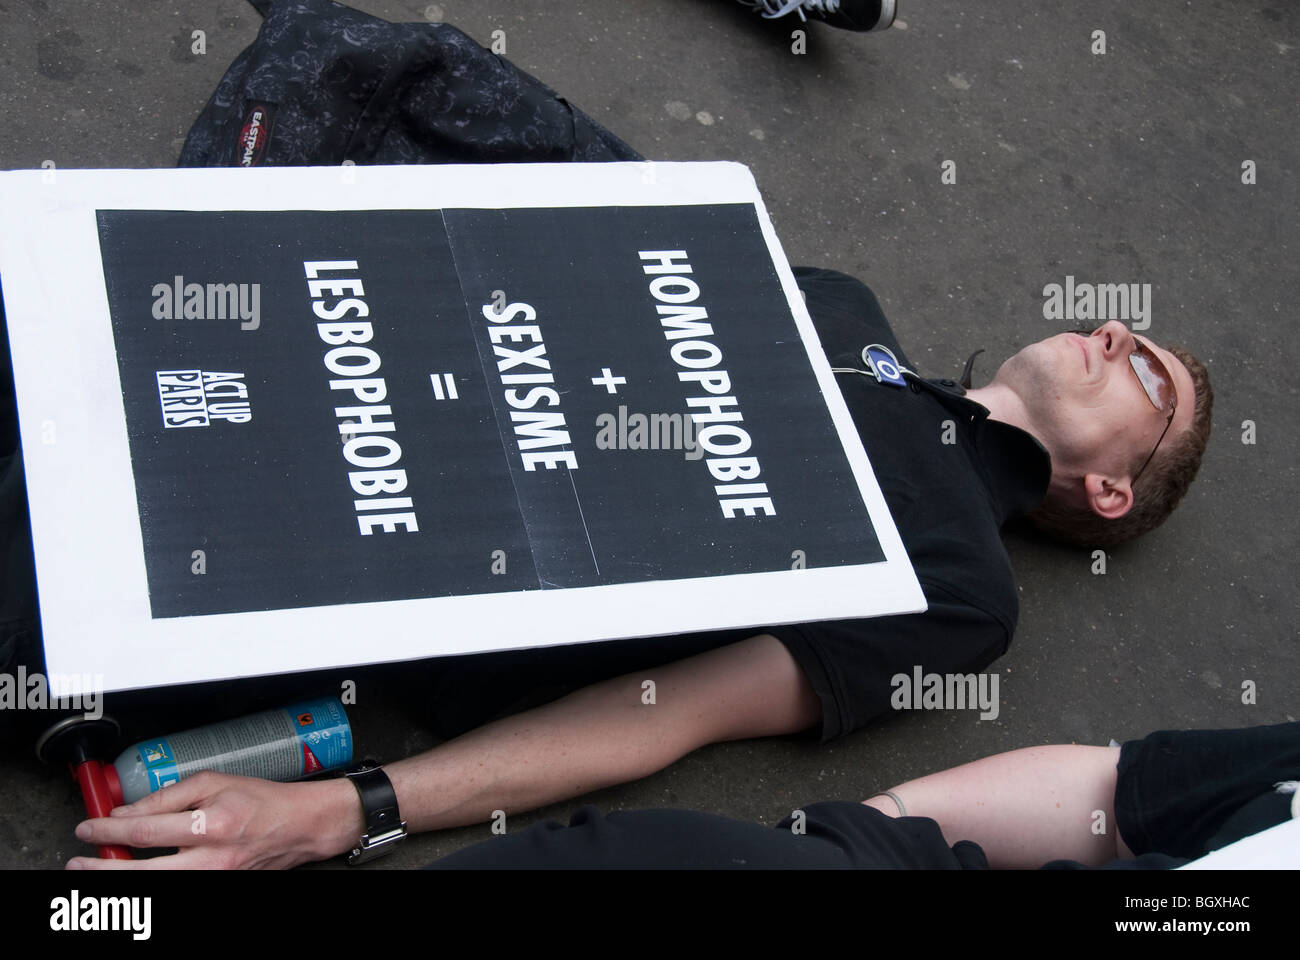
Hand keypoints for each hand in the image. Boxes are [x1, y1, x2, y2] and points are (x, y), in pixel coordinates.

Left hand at [66, 771, 361, 869]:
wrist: (302, 826)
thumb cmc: (264, 801)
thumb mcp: (216, 782)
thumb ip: (170, 796)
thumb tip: (129, 812)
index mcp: (212, 824)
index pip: (146, 831)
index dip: (110, 830)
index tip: (89, 827)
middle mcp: (213, 858)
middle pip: (142, 873)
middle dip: (102, 870)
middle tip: (77, 864)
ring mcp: (216, 879)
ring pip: (156, 888)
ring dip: (120, 883)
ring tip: (96, 874)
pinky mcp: (219, 887)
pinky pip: (178, 887)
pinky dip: (150, 885)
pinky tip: (134, 879)